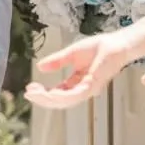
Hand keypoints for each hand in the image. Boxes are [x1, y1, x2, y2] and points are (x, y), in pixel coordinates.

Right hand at [24, 19, 144, 107]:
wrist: (116, 43)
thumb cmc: (100, 47)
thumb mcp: (71, 53)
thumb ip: (57, 61)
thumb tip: (40, 67)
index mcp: (78, 82)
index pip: (59, 93)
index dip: (44, 93)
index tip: (30, 89)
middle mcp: (83, 89)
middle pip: (60, 101)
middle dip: (43, 98)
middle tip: (28, 93)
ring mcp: (88, 89)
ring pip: (65, 100)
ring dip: (48, 98)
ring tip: (34, 93)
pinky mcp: (93, 85)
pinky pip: (74, 95)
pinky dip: (61, 95)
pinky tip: (49, 92)